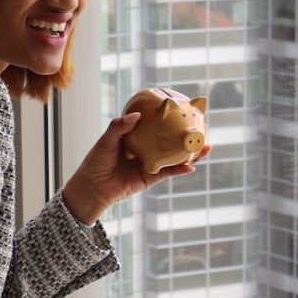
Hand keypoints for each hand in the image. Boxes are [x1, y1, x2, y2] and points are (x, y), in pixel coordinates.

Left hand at [60, 112, 210, 225]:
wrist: (92, 187)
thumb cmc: (96, 162)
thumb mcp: (106, 140)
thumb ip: (120, 127)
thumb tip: (136, 115)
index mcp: (138, 138)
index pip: (157, 126)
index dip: (170, 120)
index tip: (184, 110)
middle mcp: (147, 150)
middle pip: (171, 142)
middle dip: (186, 136)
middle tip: (202, 128)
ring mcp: (151, 164)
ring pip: (175, 157)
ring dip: (190, 154)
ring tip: (205, 146)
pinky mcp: (150, 178)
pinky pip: (168, 172)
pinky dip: (180, 170)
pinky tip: (191, 166)